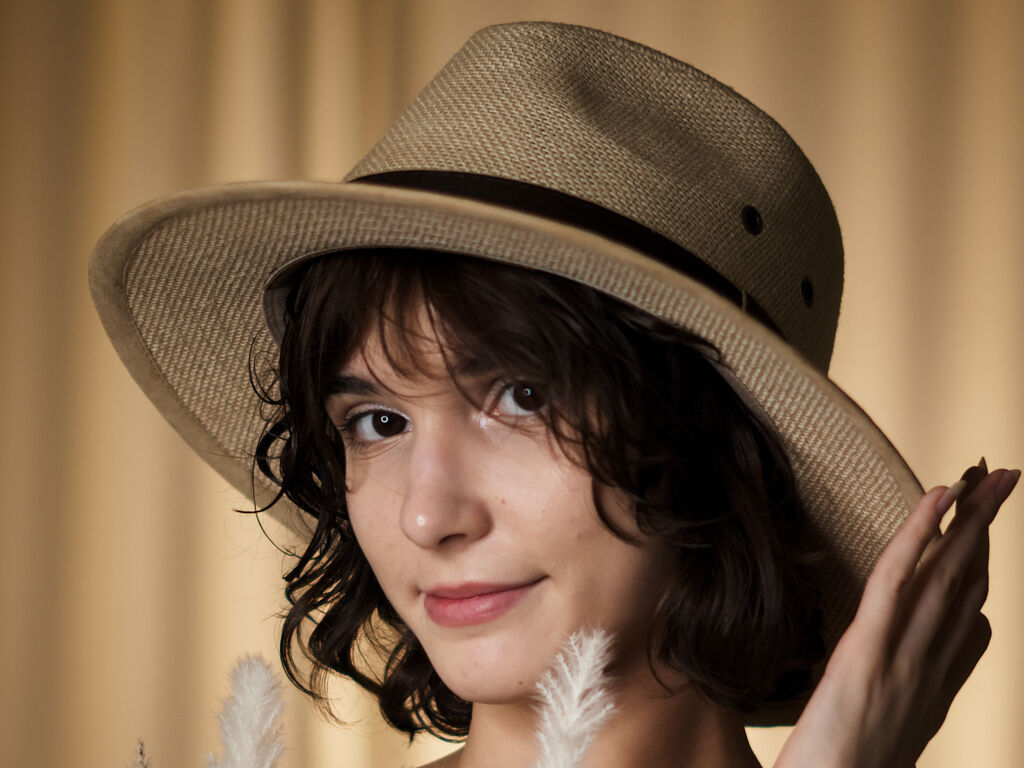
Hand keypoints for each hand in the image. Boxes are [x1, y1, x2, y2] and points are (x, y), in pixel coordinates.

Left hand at [775, 460, 1019, 767]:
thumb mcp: (888, 738)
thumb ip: (914, 696)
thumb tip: (934, 658)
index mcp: (933, 689)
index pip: (969, 614)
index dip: (981, 565)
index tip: (988, 528)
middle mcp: (930, 672)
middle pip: (968, 585)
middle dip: (989, 528)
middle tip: (1005, 479)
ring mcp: (904, 662)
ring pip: (945, 576)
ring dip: (970, 519)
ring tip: (988, 475)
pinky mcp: (868, 654)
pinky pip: (898, 583)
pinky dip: (921, 534)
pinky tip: (938, 496)